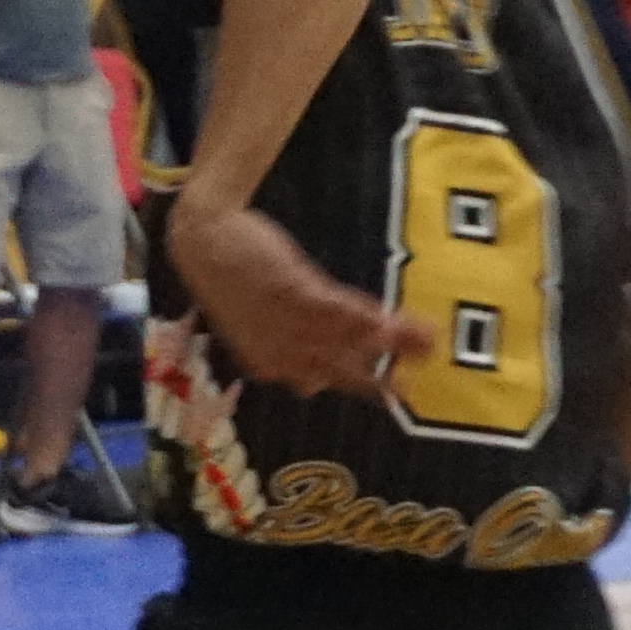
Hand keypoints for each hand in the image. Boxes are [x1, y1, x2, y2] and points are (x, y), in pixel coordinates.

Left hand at [174, 198, 414, 399]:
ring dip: (391, 342)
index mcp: (265, 361)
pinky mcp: (293, 289)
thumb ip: (281, 343)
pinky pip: (338, 310)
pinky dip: (365, 319)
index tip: (386, 389)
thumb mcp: (251, 320)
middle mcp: (278, 349)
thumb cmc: (227, 277)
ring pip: (347, 340)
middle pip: (338, 371)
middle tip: (411, 390)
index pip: (314, 383)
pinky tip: (390, 320)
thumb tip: (307, 372)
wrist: (203, 239)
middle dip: (378, 381)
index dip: (353, 386)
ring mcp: (287, 320)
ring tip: (427, 342)